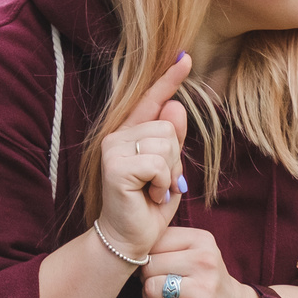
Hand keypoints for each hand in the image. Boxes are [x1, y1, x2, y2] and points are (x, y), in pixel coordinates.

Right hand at [94, 54, 191, 262]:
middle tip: (160, 184)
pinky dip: (162, 183)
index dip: (169, 79)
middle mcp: (116, 135)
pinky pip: (157, 163)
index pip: (152, 100)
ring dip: (169, 173)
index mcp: (130, 133)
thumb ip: (171, 140)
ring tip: (154, 190)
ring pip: (164, 144)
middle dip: (174, 159)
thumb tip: (176, 106)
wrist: (130, 240)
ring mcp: (112, 148)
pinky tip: (150, 196)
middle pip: (167, 127)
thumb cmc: (148, 207)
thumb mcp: (169, 170)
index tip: (185, 57)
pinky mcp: (115, 166)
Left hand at [140, 227, 256, 297]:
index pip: (154, 241)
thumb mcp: (195, 252)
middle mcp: (205, 261)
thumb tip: (127, 248)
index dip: (147, 255)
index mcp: (202, 240)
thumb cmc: (205, 279)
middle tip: (160, 284)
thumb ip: (166, 243)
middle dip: (146, 278)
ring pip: (150, 288)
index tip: (157, 265)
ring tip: (165, 297)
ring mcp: (203, 288)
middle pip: (149, 265)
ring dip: (150, 297)